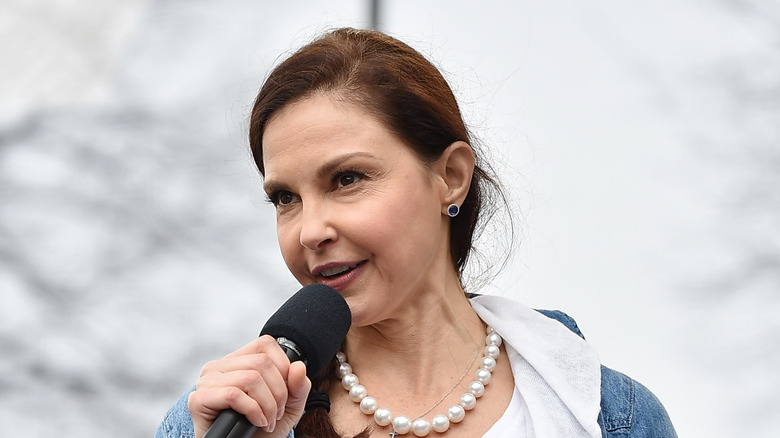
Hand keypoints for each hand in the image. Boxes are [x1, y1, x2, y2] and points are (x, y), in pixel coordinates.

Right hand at [187, 335, 311, 437]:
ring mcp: (207, 381)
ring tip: (267, 421)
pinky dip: (252, 411)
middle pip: (261, 363)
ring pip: (250, 378)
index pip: (265, 344)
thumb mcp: (289, 407)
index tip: (284, 394)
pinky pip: (233, 395)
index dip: (283, 367)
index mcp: (238, 361)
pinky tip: (257, 423)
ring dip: (267, 405)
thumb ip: (298, 386)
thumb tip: (298, 365)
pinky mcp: (199, 399)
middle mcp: (220, 366)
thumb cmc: (260, 430)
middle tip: (277, 414)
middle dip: (278, 393)